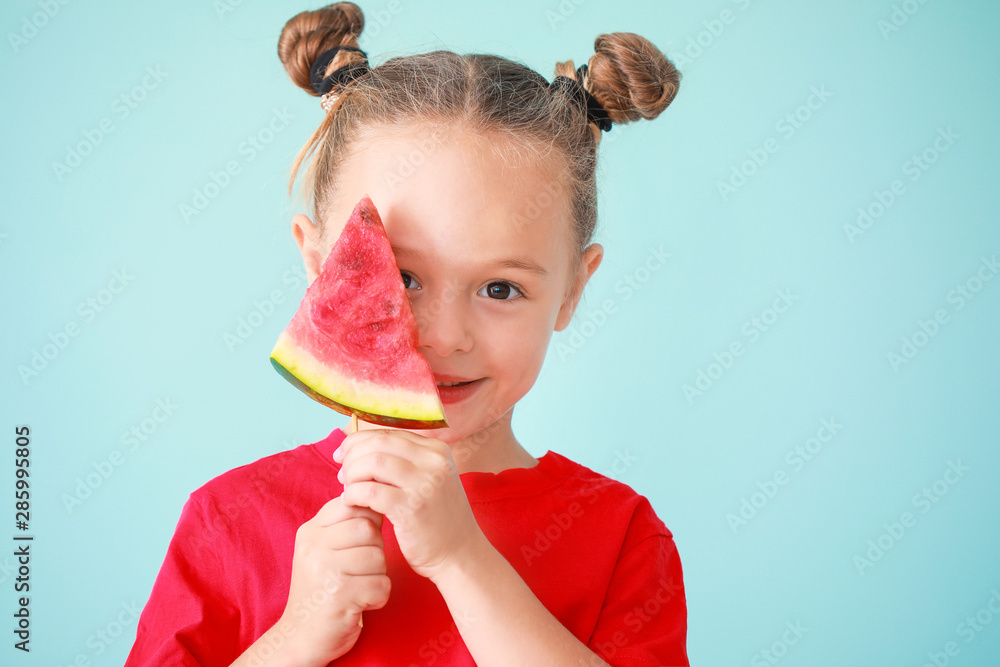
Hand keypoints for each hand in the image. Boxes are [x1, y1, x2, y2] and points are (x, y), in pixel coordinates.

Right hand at [277, 496, 389, 664]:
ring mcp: (326, 571)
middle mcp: (314, 547)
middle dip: (375, 549)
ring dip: (377, 575)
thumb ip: (343, 524)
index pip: (351, 504)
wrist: (300, 636)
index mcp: (310, 531)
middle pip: (369, 529)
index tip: (359, 543)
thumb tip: (374, 496)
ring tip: (358, 586)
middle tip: (360, 570)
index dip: (366, 521)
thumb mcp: (322, 550)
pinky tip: (360, 602)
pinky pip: (382, 585)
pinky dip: (378, 597)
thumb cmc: (321, 589)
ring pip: (379, 557)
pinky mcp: (341, 596)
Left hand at [334, 429, 486, 581]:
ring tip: (347, 489)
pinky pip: (370, 491)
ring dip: (352, 474)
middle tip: (342, 474)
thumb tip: (359, 449)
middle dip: (352, 456)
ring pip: (372, 462)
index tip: (343, 455)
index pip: (388, 433)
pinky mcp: (412, 508)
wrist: (460, 555)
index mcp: (436, 450)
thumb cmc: (438, 520)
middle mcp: (434, 461)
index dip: (359, 441)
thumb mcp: (429, 480)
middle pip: (378, 443)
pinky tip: (351, 503)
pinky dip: (353, 494)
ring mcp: (425, 484)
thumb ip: (403, 462)